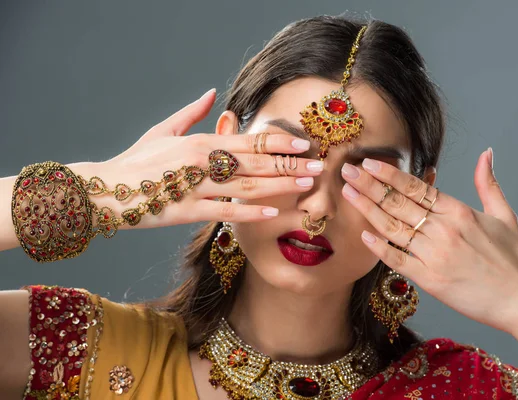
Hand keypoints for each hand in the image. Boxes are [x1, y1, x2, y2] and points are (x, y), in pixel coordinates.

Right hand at [93, 89, 321, 229]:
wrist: (108, 190)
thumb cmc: (137, 160)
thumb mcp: (164, 130)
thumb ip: (193, 113)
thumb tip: (213, 94)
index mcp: (200, 142)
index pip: (248, 140)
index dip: (279, 143)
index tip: (304, 144)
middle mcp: (203, 162)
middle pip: (256, 163)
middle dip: (290, 165)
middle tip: (317, 168)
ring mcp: (197, 188)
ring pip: (247, 187)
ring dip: (280, 186)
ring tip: (306, 187)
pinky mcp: (189, 212)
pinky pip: (226, 212)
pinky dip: (251, 212)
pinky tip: (274, 213)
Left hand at [341, 149, 517, 332]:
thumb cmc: (512, 258)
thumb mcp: (504, 215)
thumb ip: (488, 183)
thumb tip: (486, 154)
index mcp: (458, 211)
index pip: (416, 187)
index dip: (390, 174)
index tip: (369, 163)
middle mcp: (442, 229)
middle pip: (398, 202)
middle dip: (369, 184)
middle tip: (347, 171)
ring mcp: (434, 254)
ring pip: (392, 227)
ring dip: (367, 209)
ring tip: (347, 193)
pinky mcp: (429, 279)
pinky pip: (397, 259)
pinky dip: (379, 247)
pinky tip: (363, 235)